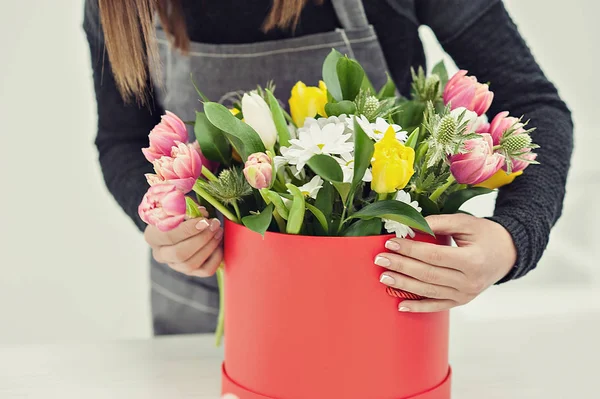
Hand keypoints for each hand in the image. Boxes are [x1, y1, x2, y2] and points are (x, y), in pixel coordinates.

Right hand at [144, 207, 223, 276]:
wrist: (183, 224)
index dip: (187, 229)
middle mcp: (160, 254)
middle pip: (179, 253)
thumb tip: (201, 212)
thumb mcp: (178, 204)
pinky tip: (219, 245)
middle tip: (214, 225)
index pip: (167, 236)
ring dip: (209, 247)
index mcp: (152, 236)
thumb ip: (186, 206)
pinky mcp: (191, 272)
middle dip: (201, 239)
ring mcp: (175, 265)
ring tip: (218, 231)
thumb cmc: (180, 212)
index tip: (204, 220)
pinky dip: (216, 258)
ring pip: (191, 264)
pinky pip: (205, 271)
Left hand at [374, 214, 515, 311]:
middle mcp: (469, 281)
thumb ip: (438, 222)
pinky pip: (437, 306)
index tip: (390, 242)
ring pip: (429, 291)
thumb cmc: (486, 235)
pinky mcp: (461, 301)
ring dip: (403, 285)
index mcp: (472, 260)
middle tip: (380, 259)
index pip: (434, 256)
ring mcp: (466, 294)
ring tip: (384, 277)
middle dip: (401, 266)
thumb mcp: (465, 222)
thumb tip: (410, 224)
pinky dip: (418, 307)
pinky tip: (400, 305)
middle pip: (428, 274)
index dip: (410, 250)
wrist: (508, 253)